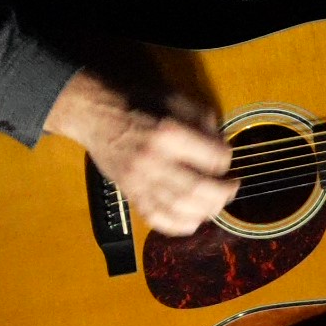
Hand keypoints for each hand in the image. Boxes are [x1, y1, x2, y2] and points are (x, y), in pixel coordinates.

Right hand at [48, 68, 234, 236]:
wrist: (95, 115)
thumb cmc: (139, 103)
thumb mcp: (176, 99)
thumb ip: (204, 122)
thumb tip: (222, 147)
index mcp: (168, 134)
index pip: (213, 158)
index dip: (225, 159)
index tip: (225, 157)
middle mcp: (154, 161)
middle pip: (198, 190)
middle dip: (223, 193)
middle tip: (231, 187)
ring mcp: (139, 181)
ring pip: (179, 209)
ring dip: (205, 211)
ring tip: (215, 202)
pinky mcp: (130, 194)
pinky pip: (156, 219)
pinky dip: (179, 225)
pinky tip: (193, 219)